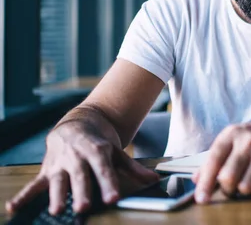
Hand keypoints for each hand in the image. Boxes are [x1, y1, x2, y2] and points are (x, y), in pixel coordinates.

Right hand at [5, 122, 158, 215]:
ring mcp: (60, 164)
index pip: (104, 170)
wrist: (77, 123)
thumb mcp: (117, 152)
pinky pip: (34, 184)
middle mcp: (77, 157)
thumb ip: (133, 168)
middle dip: (80, 192)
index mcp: (97, 151)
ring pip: (57, 181)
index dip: (108, 184)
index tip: (112, 198)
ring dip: (56, 195)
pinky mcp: (46, 170)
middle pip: (80, 177)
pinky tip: (13, 207)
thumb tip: (154, 180)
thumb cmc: (100, 141)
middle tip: (82, 208)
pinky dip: (23, 196)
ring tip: (55, 210)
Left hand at [192, 116, 250, 202]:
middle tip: (233, 187)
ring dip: (246, 191)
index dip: (205, 183)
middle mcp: (248, 140)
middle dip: (228, 189)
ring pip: (245, 187)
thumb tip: (196, 180)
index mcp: (232, 133)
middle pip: (227, 178)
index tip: (201, 199)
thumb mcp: (235, 140)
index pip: (213, 160)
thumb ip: (215, 159)